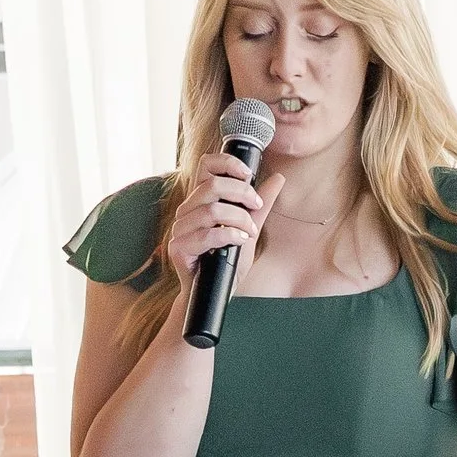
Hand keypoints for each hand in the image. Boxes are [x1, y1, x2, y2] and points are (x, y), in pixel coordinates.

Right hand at [165, 157, 280, 282]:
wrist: (216, 292)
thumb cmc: (228, 261)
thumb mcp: (248, 227)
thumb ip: (260, 205)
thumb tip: (278, 178)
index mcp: (200, 200)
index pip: (206, 166)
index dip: (228, 164)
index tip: (249, 176)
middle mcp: (186, 211)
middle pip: (212, 185)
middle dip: (242, 193)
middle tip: (257, 207)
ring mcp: (180, 230)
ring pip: (211, 210)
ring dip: (239, 219)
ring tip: (250, 232)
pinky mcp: (179, 248)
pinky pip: (207, 234)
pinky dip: (230, 235)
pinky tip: (240, 240)